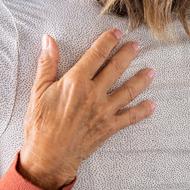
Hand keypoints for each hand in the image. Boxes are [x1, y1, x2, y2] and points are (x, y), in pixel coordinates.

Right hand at [18, 30, 155, 189]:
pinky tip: (151, 105)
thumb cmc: (40, 124)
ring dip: (141, 80)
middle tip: (136, 45)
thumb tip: (48, 40)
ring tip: (150, 70)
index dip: (107, 42)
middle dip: (127, 55)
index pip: (96, 55)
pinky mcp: (108, 127)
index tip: (115, 33)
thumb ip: (47, 64)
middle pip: (116, 69)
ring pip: (128, 91)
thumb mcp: (38, 91)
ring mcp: (103, 111)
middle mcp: (93, 94)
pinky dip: (142, 111)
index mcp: (76, 82)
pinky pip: (130, 117)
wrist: (48, 156)